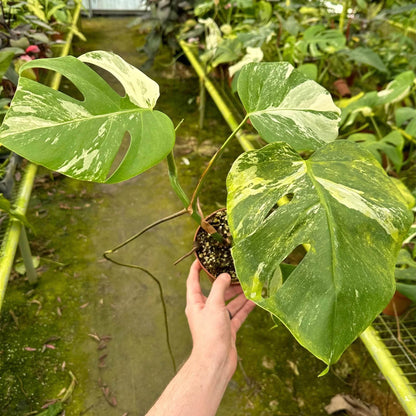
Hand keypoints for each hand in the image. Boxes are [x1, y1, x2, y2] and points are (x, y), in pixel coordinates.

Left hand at [185, 260, 255, 379]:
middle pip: (216, 292)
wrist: (216, 361)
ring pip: (229, 303)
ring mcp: (217, 320)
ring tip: (250, 285)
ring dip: (239, 295)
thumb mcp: (214, 304)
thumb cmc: (210, 332)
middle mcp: (205, 310)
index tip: (201, 258)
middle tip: (237, 272)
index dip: (196, 269)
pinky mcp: (227, 329)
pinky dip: (245, 308)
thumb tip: (225, 276)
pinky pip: (237, 314)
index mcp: (195, 303)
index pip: (193, 282)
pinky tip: (255, 300)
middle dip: (226, 283)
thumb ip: (219, 287)